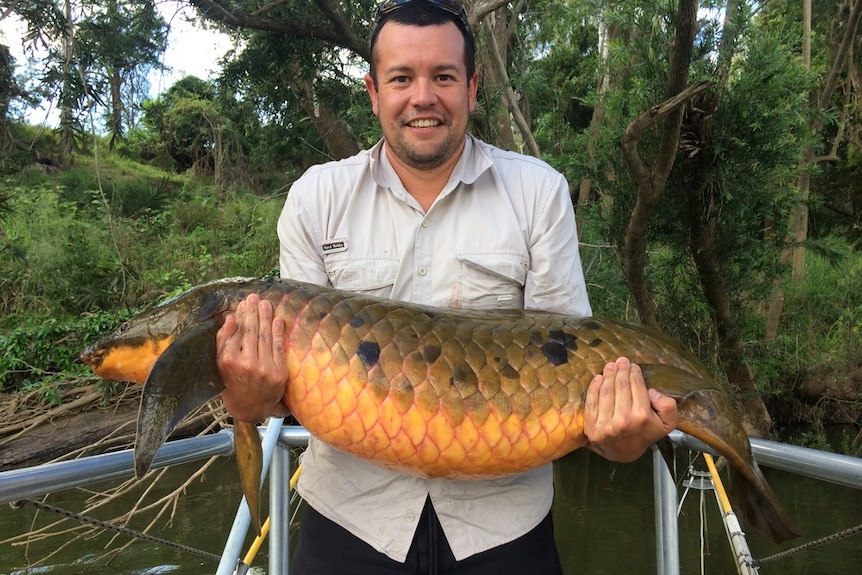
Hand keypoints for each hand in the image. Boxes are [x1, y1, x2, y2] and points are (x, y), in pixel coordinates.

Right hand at [216, 293, 290, 421]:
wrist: (250, 408)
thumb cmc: (232, 383)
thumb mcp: (219, 365)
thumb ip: (222, 341)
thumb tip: (229, 318)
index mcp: (228, 361)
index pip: (236, 331)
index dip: (240, 315)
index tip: (243, 303)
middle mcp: (246, 364)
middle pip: (250, 330)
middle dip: (253, 311)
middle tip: (254, 297)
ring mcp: (264, 369)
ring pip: (265, 336)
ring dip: (266, 317)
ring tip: (265, 303)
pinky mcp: (279, 373)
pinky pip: (279, 347)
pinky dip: (279, 332)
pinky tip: (277, 320)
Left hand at [584, 357, 677, 461]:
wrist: (623, 453)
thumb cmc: (644, 434)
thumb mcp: (666, 424)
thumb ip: (668, 407)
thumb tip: (652, 391)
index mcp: (641, 417)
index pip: (636, 386)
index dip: (634, 372)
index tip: (632, 366)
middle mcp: (623, 420)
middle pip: (620, 386)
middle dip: (621, 370)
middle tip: (621, 361)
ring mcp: (605, 424)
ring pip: (606, 391)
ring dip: (608, 375)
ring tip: (610, 366)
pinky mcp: (591, 426)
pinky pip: (591, 401)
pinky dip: (594, 387)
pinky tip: (598, 378)